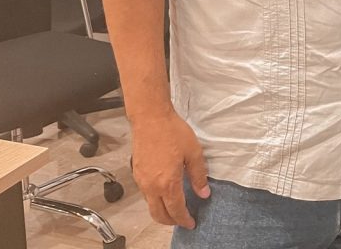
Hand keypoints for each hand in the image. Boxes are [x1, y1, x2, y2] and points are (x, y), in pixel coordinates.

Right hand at [130, 109, 209, 228]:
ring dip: (162, 212)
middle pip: (159, 214)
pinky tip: (164, 193)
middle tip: (183, 220)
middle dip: (171, 221)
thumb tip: (204, 193)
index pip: (176, 210)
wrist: (150, 118)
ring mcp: (141, 181)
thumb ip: (199, 175)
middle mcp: (151, 186)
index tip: (191, 223)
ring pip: (150, 206)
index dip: (184, 219)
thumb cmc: (173, 132)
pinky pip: (145, 195)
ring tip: (174, 209)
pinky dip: (155, 201)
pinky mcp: (136, 173)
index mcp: (167, 183)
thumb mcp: (194, 152)